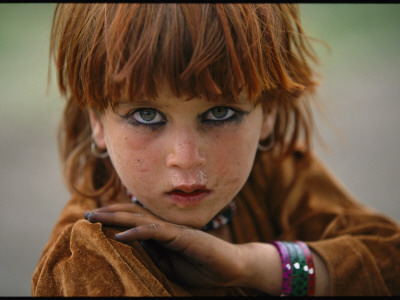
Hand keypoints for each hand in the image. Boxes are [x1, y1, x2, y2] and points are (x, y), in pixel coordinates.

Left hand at [85, 203, 251, 288]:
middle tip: (87, 214)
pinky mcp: (182, 237)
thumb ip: (152, 255)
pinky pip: (156, 233)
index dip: (114, 218)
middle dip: (109, 213)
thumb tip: (129, 250)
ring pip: (140, 219)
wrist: (230, 268)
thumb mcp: (168, 265)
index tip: (94, 220)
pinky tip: (121, 235)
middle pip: (132, 215)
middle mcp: (165, 227)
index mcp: (161, 233)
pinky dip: (137, 233)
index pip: (134, 221)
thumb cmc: (201, 267)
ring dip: (116, 217)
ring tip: (95, 217)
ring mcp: (173, 230)